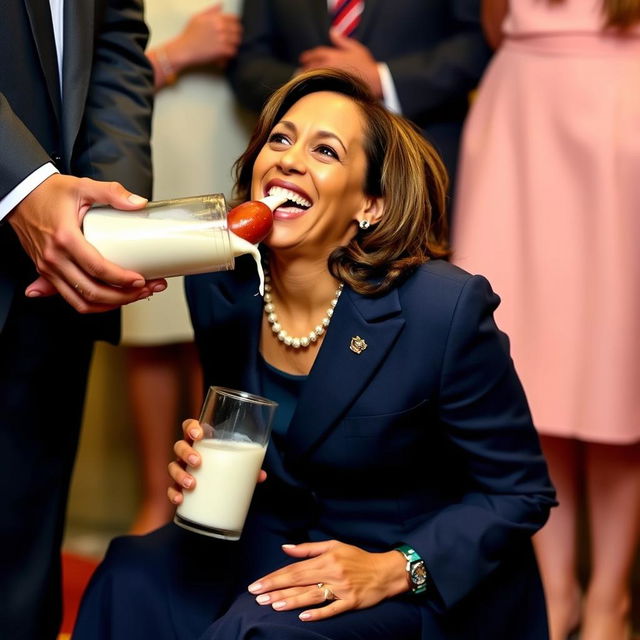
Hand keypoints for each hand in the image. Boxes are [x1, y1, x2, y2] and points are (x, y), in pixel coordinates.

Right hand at [8, 174, 165, 312]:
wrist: (20, 195)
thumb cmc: (47, 193)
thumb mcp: (82, 186)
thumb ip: (112, 192)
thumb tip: (138, 203)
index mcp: (65, 238)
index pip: (97, 268)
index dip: (122, 279)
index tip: (140, 280)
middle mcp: (54, 258)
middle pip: (92, 291)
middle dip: (123, 296)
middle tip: (144, 290)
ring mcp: (48, 268)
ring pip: (81, 302)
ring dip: (109, 305)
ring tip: (131, 297)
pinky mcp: (46, 272)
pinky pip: (69, 297)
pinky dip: (90, 304)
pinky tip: (108, 301)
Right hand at [164, 4, 241, 70]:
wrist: (185, 49)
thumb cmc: (190, 34)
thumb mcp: (198, 17)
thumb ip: (211, 11)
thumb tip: (221, 4)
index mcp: (216, 18)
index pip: (235, 19)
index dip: (235, 25)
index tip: (232, 30)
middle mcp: (221, 27)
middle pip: (238, 31)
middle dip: (235, 36)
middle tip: (230, 41)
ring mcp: (222, 38)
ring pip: (237, 42)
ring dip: (233, 45)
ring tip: (227, 48)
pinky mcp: (222, 50)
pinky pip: (233, 51)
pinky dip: (230, 54)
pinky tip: (225, 55)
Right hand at [168, 419, 266, 504]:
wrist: (220, 484)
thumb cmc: (228, 465)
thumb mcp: (238, 463)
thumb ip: (249, 466)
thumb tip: (261, 475)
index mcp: (201, 441)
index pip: (189, 426)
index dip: (191, 427)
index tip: (198, 434)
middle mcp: (188, 452)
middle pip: (179, 446)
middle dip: (186, 452)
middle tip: (198, 462)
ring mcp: (182, 468)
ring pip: (173, 466)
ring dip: (180, 474)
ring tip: (191, 484)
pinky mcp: (179, 486)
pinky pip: (171, 488)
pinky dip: (173, 494)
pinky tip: (180, 500)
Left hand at [247, 540, 409, 621]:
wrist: (384, 571)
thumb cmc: (357, 557)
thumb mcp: (334, 546)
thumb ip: (308, 548)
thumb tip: (285, 548)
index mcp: (326, 559)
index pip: (295, 568)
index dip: (275, 576)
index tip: (258, 583)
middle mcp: (332, 573)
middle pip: (300, 582)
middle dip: (276, 588)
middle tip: (257, 595)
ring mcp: (341, 589)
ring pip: (312, 596)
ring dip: (291, 600)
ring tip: (272, 605)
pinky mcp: (351, 603)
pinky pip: (332, 609)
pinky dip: (318, 613)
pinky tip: (303, 616)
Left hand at [299, 29, 381, 98]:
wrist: (373, 82)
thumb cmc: (366, 65)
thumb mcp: (355, 48)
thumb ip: (342, 40)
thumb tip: (332, 32)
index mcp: (333, 56)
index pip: (316, 53)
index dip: (308, 55)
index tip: (302, 58)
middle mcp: (329, 67)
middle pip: (311, 66)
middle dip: (304, 67)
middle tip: (300, 69)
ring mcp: (330, 79)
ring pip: (313, 77)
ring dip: (306, 77)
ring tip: (302, 79)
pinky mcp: (333, 89)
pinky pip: (319, 87)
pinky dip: (314, 86)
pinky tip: (311, 88)